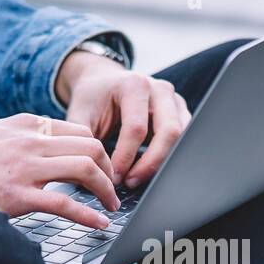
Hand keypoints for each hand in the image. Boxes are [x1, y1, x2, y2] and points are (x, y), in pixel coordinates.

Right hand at [0, 113, 117, 228]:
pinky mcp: (19, 196)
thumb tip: (53, 138)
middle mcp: (33, 142)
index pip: (81, 132)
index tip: (104, 167)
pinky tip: (99, 222)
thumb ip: (28, 132)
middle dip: (110, 169)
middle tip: (113, 187)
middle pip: (91, 148)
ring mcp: (27, 169)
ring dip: (106, 190)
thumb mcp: (0, 130)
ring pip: (84, 170)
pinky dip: (88, 215)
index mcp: (30, 125)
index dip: (100, 151)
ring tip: (111, 204)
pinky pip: (64, 204)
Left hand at [58, 52, 190, 187]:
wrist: (103, 82)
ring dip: (162, 163)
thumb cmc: (92, 98)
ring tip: (137, 178)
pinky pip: (184, 139)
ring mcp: (174, 101)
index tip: (113, 177)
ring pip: (181, 137)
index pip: (137, 128)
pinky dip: (168, 157)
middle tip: (130, 182)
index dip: (125, 157)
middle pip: (169, 132)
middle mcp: (160, 90)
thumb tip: (93, 172)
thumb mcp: (79, 115)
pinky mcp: (180, 113)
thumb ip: (85, 141)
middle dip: (150, 163)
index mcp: (134, 85)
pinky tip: (149, 169)